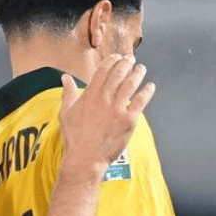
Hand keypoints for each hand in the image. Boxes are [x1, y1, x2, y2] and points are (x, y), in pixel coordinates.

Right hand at [58, 54, 154, 169]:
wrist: (85, 158)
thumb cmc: (74, 137)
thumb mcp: (65, 112)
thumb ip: (67, 92)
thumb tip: (65, 77)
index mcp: (89, 95)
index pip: (103, 70)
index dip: (112, 60)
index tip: (118, 57)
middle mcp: (104, 99)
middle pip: (119, 74)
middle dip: (126, 63)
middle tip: (131, 60)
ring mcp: (117, 110)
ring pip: (131, 85)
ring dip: (138, 73)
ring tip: (141, 69)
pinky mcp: (129, 121)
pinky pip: (141, 101)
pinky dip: (147, 92)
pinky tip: (150, 86)